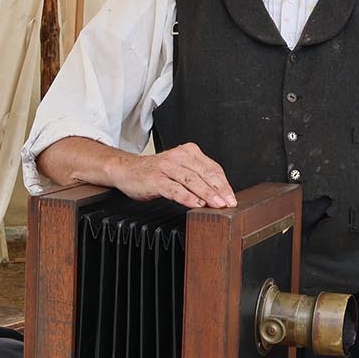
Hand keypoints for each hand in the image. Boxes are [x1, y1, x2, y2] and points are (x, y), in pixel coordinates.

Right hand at [109, 142, 235, 208]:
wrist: (127, 170)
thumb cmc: (155, 172)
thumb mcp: (180, 169)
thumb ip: (197, 177)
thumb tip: (219, 194)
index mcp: (189, 152)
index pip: (212, 168)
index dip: (224, 184)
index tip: (231, 198)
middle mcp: (179, 157)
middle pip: (204, 174)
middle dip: (219, 190)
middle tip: (228, 203)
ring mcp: (166, 167)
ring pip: (191, 181)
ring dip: (206, 194)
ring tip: (216, 205)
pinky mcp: (155, 179)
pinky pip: (174, 189)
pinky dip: (187, 197)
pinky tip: (195, 204)